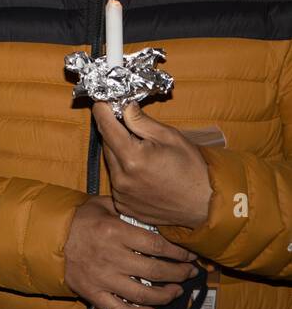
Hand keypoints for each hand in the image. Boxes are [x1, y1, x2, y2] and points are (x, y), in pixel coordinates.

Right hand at [63, 196, 198, 308]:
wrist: (46, 237)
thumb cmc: (76, 219)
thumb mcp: (100, 205)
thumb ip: (126, 208)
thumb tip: (153, 213)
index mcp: (114, 232)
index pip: (157, 245)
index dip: (178, 252)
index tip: (189, 254)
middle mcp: (111, 256)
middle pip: (155, 271)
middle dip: (178, 273)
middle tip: (188, 272)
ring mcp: (102, 277)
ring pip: (142, 294)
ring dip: (165, 296)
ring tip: (176, 291)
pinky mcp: (92, 292)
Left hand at [93, 101, 211, 228]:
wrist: (206, 205)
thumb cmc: (193, 169)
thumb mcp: (171, 137)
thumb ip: (142, 121)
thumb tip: (123, 107)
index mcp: (133, 158)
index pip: (105, 127)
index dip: (102, 112)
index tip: (102, 103)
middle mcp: (121, 179)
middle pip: (107, 145)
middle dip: (115, 133)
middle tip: (130, 128)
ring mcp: (121, 194)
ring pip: (111, 163)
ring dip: (119, 153)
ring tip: (143, 153)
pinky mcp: (123, 205)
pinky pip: (116, 181)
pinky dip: (124, 173)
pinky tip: (143, 173)